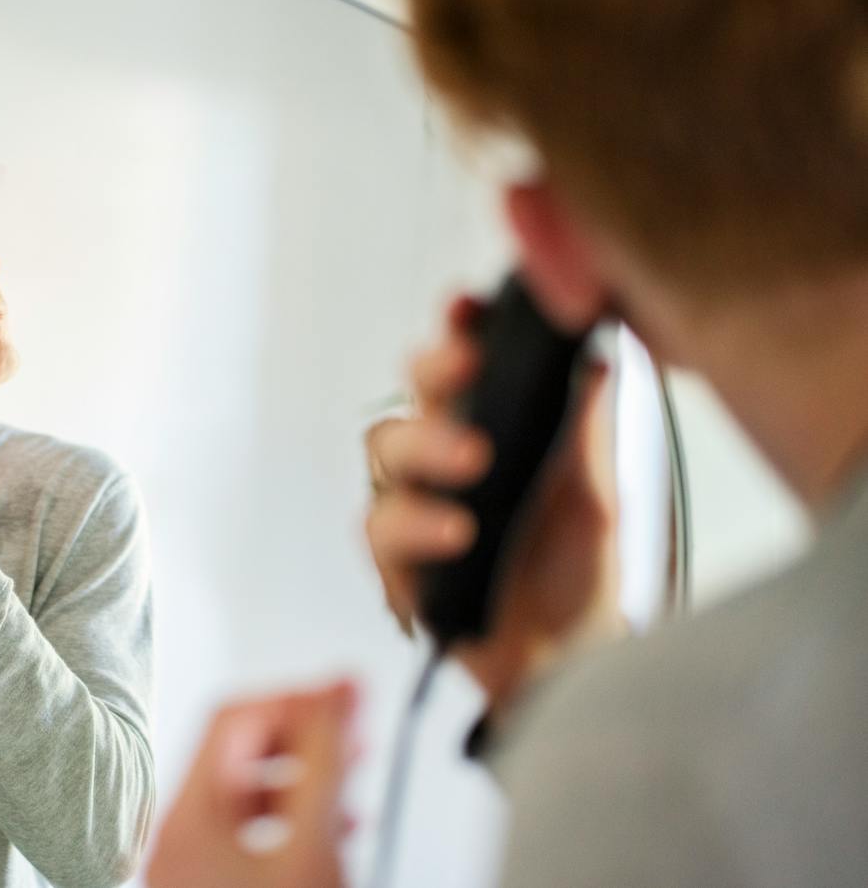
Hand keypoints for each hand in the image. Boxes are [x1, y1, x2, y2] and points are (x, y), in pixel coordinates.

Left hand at [147, 681, 358, 887]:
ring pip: (254, 797)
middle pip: (242, 755)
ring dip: (308, 780)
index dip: (292, 701)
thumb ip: (326, 759)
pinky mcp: (220, 886)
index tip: (341, 699)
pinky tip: (339, 827)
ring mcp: (197, 868)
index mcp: (183, 822)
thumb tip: (341, 690)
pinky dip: (298, 821)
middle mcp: (179, 842)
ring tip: (352, 778)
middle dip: (305, 738)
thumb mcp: (310, 839)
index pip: (231, 720)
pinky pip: (258, 836)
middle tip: (353, 731)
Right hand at [363, 295, 620, 715]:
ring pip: (383, 453)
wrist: (570, 671)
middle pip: (411, 394)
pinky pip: (381, 530)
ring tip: (472, 460)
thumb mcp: (597, 498)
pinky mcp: (396, 566)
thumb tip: (596, 358)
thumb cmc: (577, 584)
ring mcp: (412, 511)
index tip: (466, 306)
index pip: (459, 368)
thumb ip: (586, 433)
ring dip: (424, 447)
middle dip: (433, 372)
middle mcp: (439, 464)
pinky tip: (456, 530)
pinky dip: (417, 524)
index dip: (456, 330)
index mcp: (486, 432)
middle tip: (465, 365)